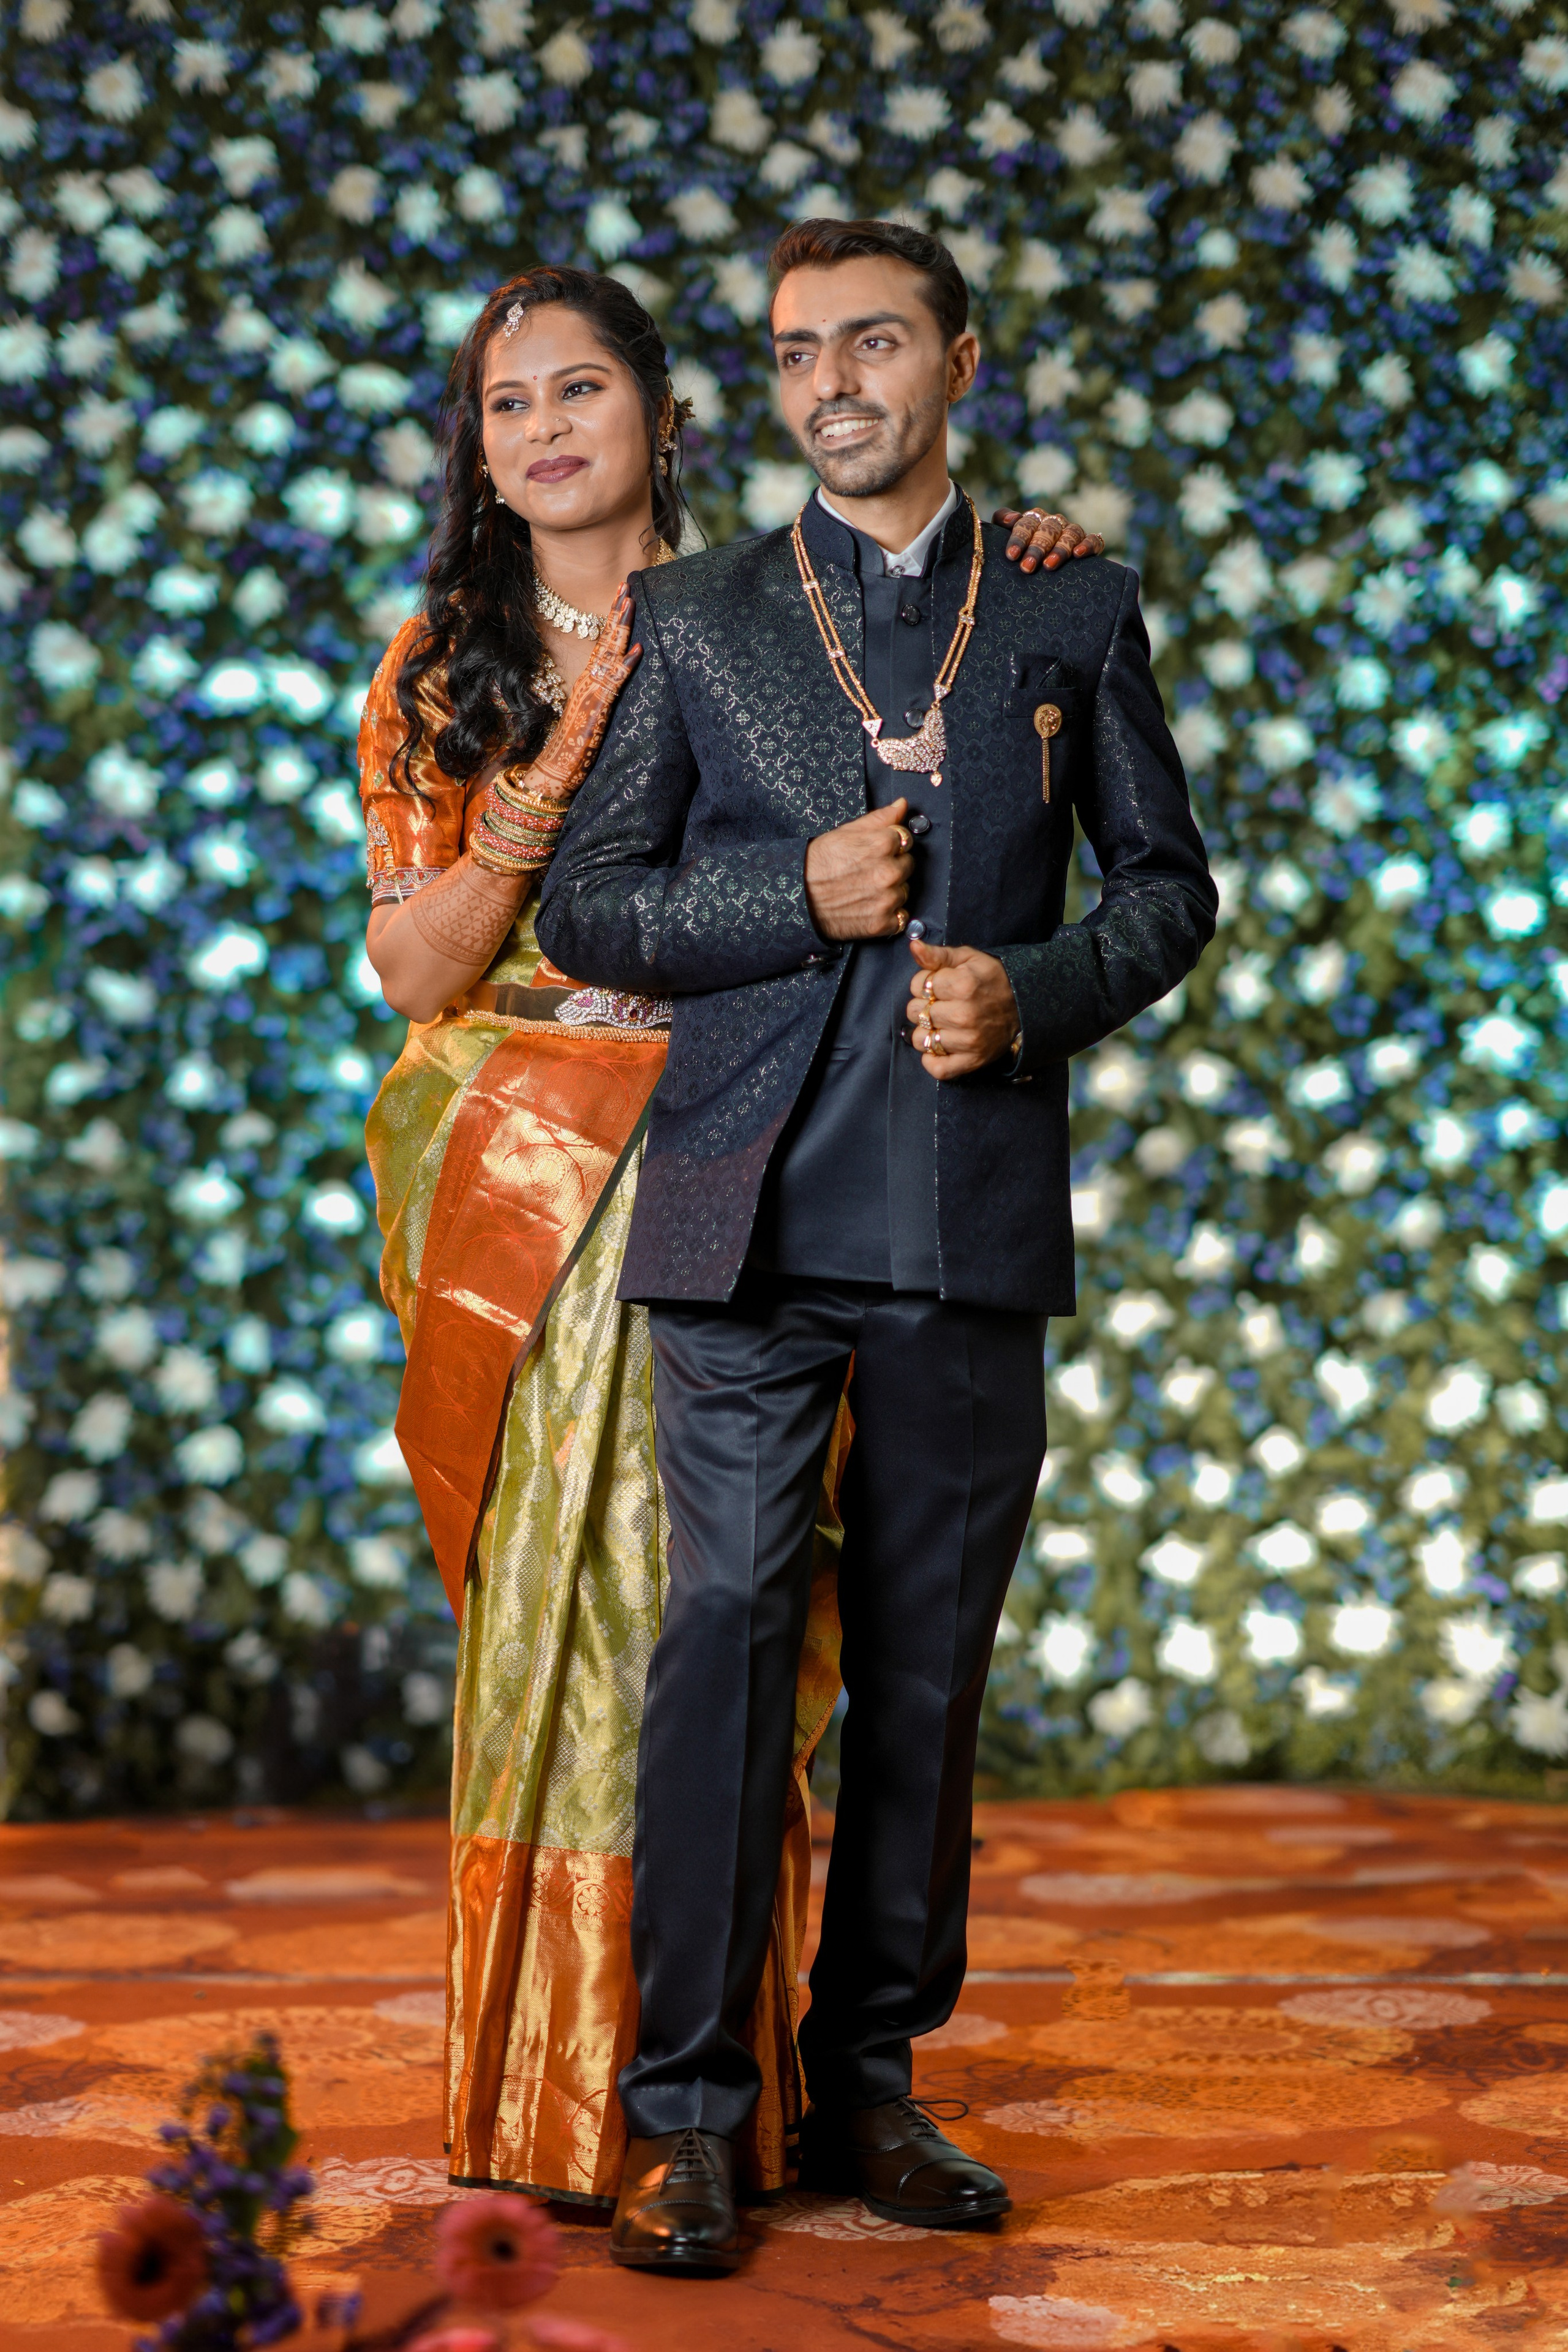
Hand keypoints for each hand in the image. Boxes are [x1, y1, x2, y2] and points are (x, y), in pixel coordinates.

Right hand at [529, 584, 641, 801]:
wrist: (555, 770)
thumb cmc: (575, 747)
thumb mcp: (593, 714)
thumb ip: (603, 695)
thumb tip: (616, 677)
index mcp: (589, 681)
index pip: (603, 643)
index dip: (614, 619)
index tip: (623, 594)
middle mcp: (588, 682)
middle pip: (605, 640)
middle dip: (617, 612)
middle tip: (628, 584)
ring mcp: (591, 694)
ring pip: (608, 654)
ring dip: (621, 628)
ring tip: (631, 603)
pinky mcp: (596, 710)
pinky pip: (613, 684)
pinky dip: (626, 666)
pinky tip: (637, 651)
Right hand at [804, 798, 913, 940]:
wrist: (797, 899)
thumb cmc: (818, 863)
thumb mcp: (846, 832)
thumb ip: (880, 818)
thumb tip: (903, 804)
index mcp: (883, 844)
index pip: (906, 839)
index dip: (891, 844)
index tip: (875, 851)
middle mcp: (889, 872)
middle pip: (908, 865)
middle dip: (893, 866)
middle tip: (868, 871)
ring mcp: (887, 899)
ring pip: (904, 891)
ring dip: (891, 891)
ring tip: (865, 890)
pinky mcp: (882, 923)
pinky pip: (900, 917)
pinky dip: (889, 915)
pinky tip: (869, 907)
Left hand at [904, 938, 1019, 1078]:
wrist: (1024, 1006)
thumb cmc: (992, 979)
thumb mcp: (968, 958)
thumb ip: (937, 955)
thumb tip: (913, 946)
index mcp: (963, 985)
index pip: (918, 984)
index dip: (925, 983)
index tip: (940, 985)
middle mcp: (964, 1015)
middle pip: (916, 1012)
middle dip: (924, 1006)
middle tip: (942, 1004)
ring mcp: (967, 1041)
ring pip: (920, 1040)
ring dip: (926, 1032)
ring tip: (942, 1024)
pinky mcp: (971, 1061)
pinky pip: (937, 1068)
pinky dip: (931, 1060)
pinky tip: (939, 1047)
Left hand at [992, 507, 1105, 573]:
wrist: (1036, 566)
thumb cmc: (1018, 551)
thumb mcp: (1004, 535)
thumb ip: (1002, 520)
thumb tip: (1012, 519)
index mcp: (1034, 519)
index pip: (1027, 523)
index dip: (1020, 538)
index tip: (1012, 556)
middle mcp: (1054, 522)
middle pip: (1048, 530)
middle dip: (1037, 549)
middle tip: (1027, 567)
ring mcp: (1071, 532)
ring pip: (1070, 534)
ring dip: (1060, 549)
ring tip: (1049, 566)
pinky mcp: (1089, 543)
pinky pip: (1094, 540)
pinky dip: (1088, 545)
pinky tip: (1078, 554)